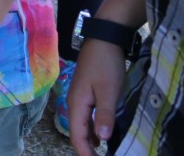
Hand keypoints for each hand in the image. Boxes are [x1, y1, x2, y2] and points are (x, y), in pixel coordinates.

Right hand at [67, 39, 128, 154]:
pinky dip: (93, 129)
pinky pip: (86, 117)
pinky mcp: (87, 93)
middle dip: (86, 149)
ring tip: (101, 153)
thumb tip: (102, 139)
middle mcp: (74, 102)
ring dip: (89, 140)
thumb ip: (104, 114)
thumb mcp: (109, 90)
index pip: (76, 134)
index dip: (85, 152)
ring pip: (81, 125)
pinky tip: (102, 136)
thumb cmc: (106, 65)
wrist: (104, 39)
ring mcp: (79, 97)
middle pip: (76, 131)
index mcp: (77, 103)